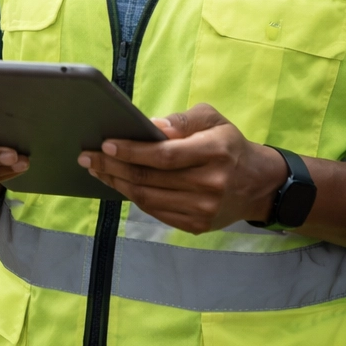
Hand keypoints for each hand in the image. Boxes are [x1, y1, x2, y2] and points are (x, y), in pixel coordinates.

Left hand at [77, 103, 287, 234]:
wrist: (258, 185)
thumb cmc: (229, 145)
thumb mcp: (213, 120)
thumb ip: (182, 121)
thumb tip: (151, 126)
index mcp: (215, 152)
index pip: (165, 155)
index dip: (132, 151)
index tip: (106, 143)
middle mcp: (210, 184)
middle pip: (150, 178)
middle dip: (113, 166)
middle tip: (87, 156)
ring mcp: (204, 210)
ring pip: (148, 198)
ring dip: (117, 183)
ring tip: (97, 169)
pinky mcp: (197, 226)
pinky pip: (156, 212)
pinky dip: (133, 197)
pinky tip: (119, 183)